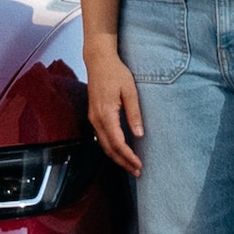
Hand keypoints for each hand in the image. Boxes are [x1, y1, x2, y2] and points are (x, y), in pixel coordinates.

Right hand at [85, 43, 144, 171]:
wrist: (98, 61)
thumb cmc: (115, 73)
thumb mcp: (130, 91)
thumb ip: (134, 113)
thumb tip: (139, 135)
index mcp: (106, 113)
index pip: (117, 142)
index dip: (128, 156)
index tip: (139, 165)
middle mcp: (96, 119)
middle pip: (108, 148)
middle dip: (123, 162)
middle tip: (137, 172)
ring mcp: (93, 118)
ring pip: (103, 145)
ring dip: (117, 158)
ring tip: (131, 166)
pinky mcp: (94, 116)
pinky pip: (101, 138)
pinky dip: (111, 148)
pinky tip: (120, 152)